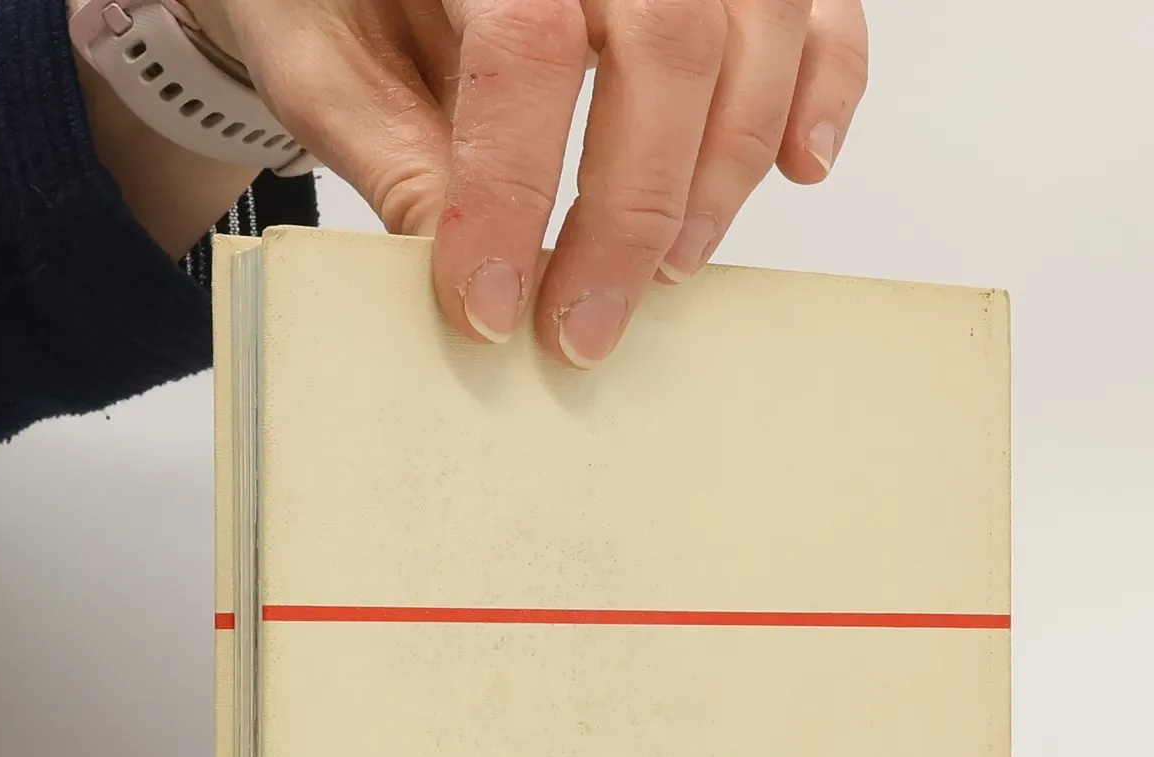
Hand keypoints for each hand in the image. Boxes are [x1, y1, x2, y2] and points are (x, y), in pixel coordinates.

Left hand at [188, 0, 867, 365]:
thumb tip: (467, 268)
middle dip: (630, 214)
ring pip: (757, 34)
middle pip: (668, 42)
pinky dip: (827, 92)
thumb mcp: (326, 63)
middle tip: (583, 329)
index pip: (528, 41)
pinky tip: (796, 167)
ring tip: (666, 272)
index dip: (513, 188)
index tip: (492, 304)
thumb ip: (394, 157)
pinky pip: (820, 14)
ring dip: (721, 175)